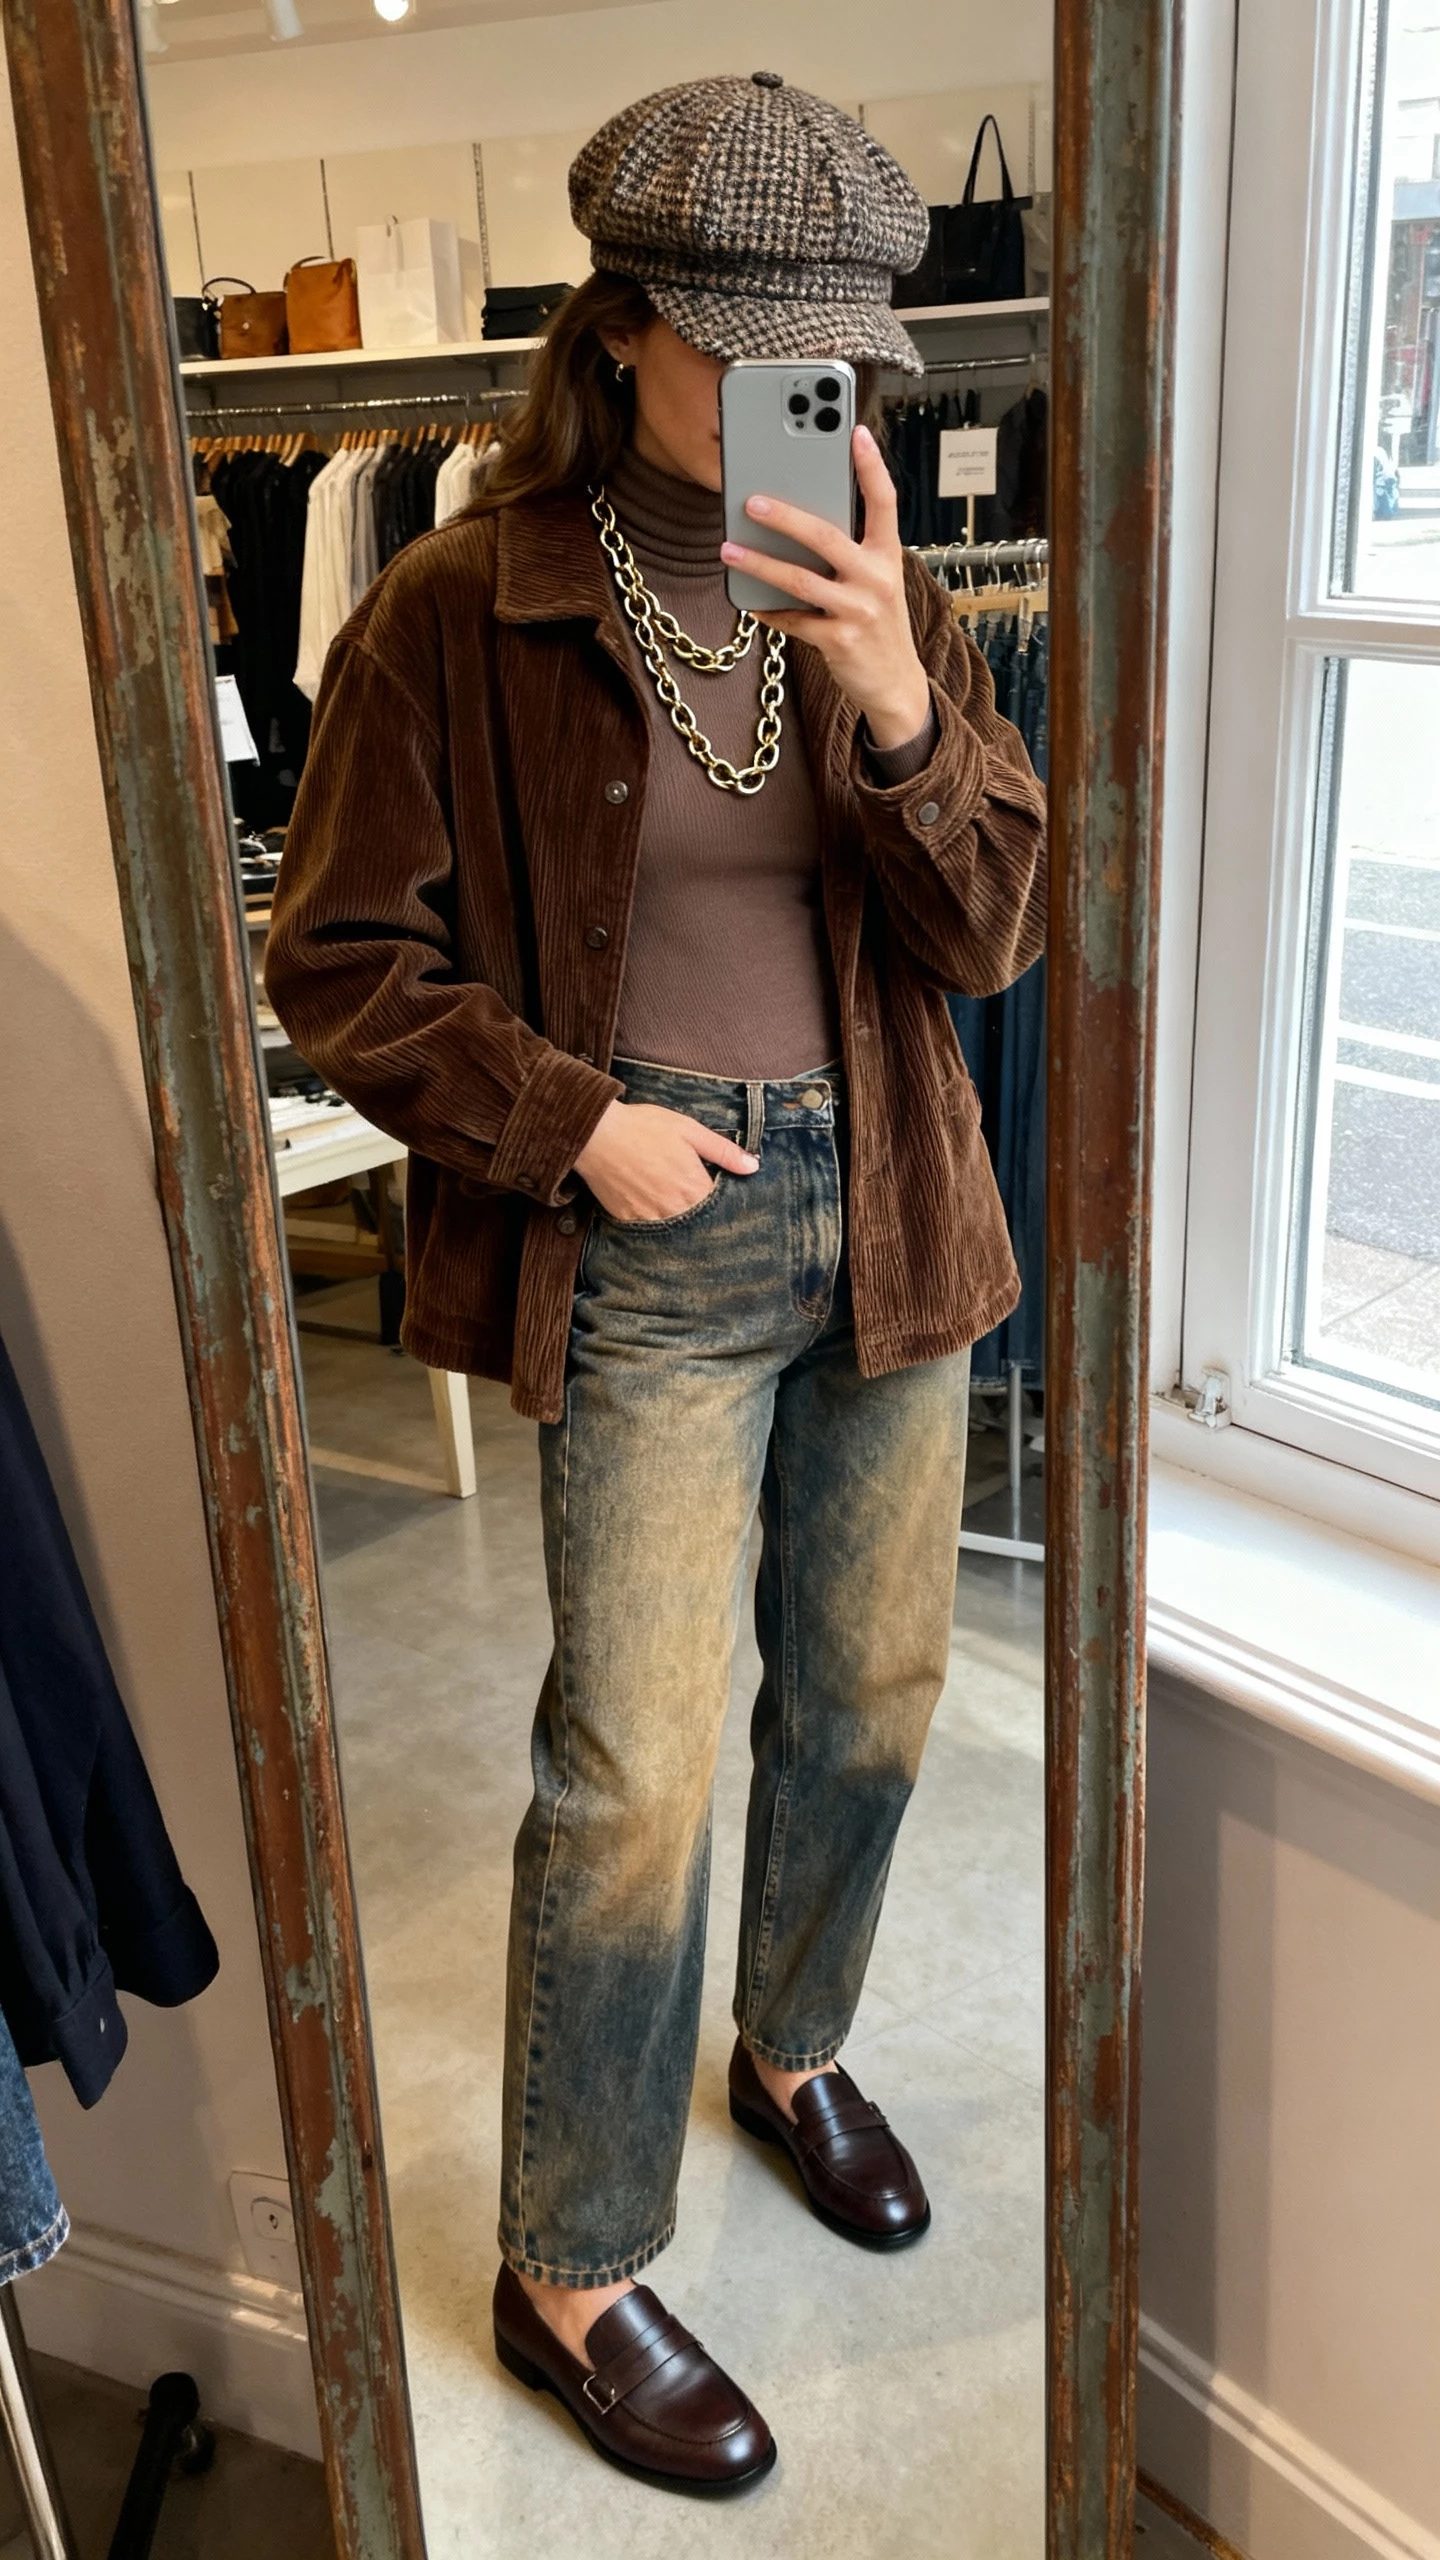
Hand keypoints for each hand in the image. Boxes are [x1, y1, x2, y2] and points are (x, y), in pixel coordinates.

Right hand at [573, 1100, 758, 1221]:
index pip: (719, 1208)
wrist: (596, 1134)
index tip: (718, 1196)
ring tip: (670, 1201)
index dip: (721, 1203)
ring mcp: (649, 1217)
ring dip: (676, 1219)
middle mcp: (674, 1209)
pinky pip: (646, 1227)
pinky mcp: (627, 1219)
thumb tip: (753, 1167)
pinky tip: (649, 1203)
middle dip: (699, 1214)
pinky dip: (652, 1219)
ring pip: (673, 1227)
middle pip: (697, 1222)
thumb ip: (723, 1152)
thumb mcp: (689, 1131)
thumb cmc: (644, 1127)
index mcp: (694, 1188)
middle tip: (695, 1202)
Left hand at [719, 423, 930, 750]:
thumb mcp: (876, 580)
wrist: (895, 683)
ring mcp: (859, 611)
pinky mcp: (839, 642)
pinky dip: (768, 611)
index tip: (855, 431)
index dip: (871, 465)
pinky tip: (748, 602)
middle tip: (751, 500)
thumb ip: (850, 550)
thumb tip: (798, 520)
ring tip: (728, 549)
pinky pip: (793, 620)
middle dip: (785, 516)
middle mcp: (877, 579)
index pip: (884, 501)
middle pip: (826, 537)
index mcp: (888, 555)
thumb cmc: (877, 622)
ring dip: (759, 563)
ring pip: (800, 579)